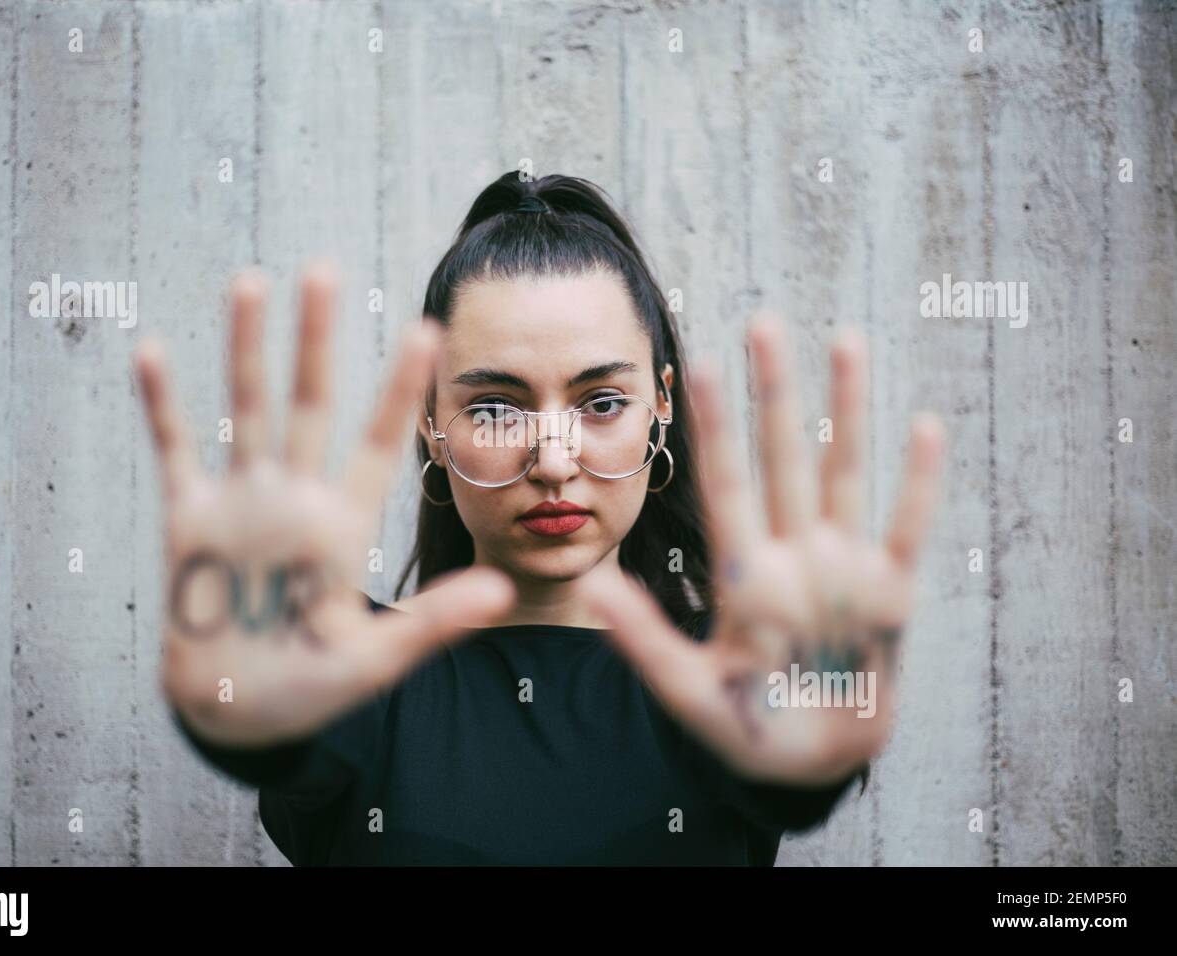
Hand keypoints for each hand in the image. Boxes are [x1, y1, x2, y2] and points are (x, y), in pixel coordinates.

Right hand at [134, 263, 514, 746]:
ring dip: (245, 348)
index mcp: (344, 524)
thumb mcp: (376, 659)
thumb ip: (435, 621)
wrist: (239, 712)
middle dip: (316, 341)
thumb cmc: (312, 688)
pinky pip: (175, 452)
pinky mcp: (190, 521)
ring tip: (251, 282)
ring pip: (247, 410)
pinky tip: (151, 351)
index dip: (399, 390)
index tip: (426, 329)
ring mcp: (242, 504)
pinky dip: (161, 406)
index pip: (379, 443)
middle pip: (310, 405)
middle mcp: (296, 499)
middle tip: (325, 270)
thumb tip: (503, 591)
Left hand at [578, 315, 943, 785]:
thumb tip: (590, 587)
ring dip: (846, 410)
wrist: (805, 766)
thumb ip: (645, 639)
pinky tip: (925, 425)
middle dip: (773, 392)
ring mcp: (842, 568)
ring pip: (843, 472)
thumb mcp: (689, 688)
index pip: (723, 482)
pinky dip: (918, 482)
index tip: (694, 365)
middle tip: (763, 321)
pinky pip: (907, 528)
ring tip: (845, 339)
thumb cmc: (743, 727)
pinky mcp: (890, 594)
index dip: (714, 425)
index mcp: (742, 572)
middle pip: (781, 458)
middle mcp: (791, 554)